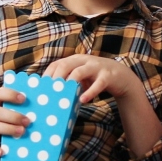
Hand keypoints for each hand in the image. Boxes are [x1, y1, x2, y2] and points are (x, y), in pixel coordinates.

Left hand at [46, 54, 161, 158]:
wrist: (121, 77)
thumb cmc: (95, 79)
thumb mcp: (81, 79)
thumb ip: (69, 84)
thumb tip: (51, 99)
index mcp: (75, 60)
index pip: (57, 63)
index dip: (47, 74)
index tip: (40, 87)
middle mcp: (84, 60)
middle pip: (65, 65)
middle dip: (55, 77)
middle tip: (48, 92)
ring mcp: (96, 66)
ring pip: (80, 72)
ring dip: (70, 83)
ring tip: (63, 95)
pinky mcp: (108, 75)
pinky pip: (98, 83)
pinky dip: (90, 92)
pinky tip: (83, 100)